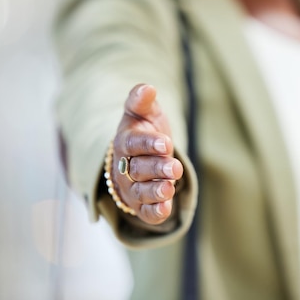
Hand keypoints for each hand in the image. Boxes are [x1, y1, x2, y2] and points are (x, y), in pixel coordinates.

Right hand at [112, 84, 183, 224]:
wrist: (140, 156)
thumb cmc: (143, 130)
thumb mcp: (143, 113)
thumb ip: (142, 101)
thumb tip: (147, 87)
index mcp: (125, 142)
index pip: (133, 144)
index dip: (149, 144)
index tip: (165, 143)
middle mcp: (125, 167)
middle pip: (138, 169)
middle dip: (156, 168)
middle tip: (174, 166)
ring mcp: (132, 188)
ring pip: (141, 192)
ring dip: (155, 191)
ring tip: (169, 188)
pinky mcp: (141, 206)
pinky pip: (146, 212)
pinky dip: (155, 212)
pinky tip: (166, 209)